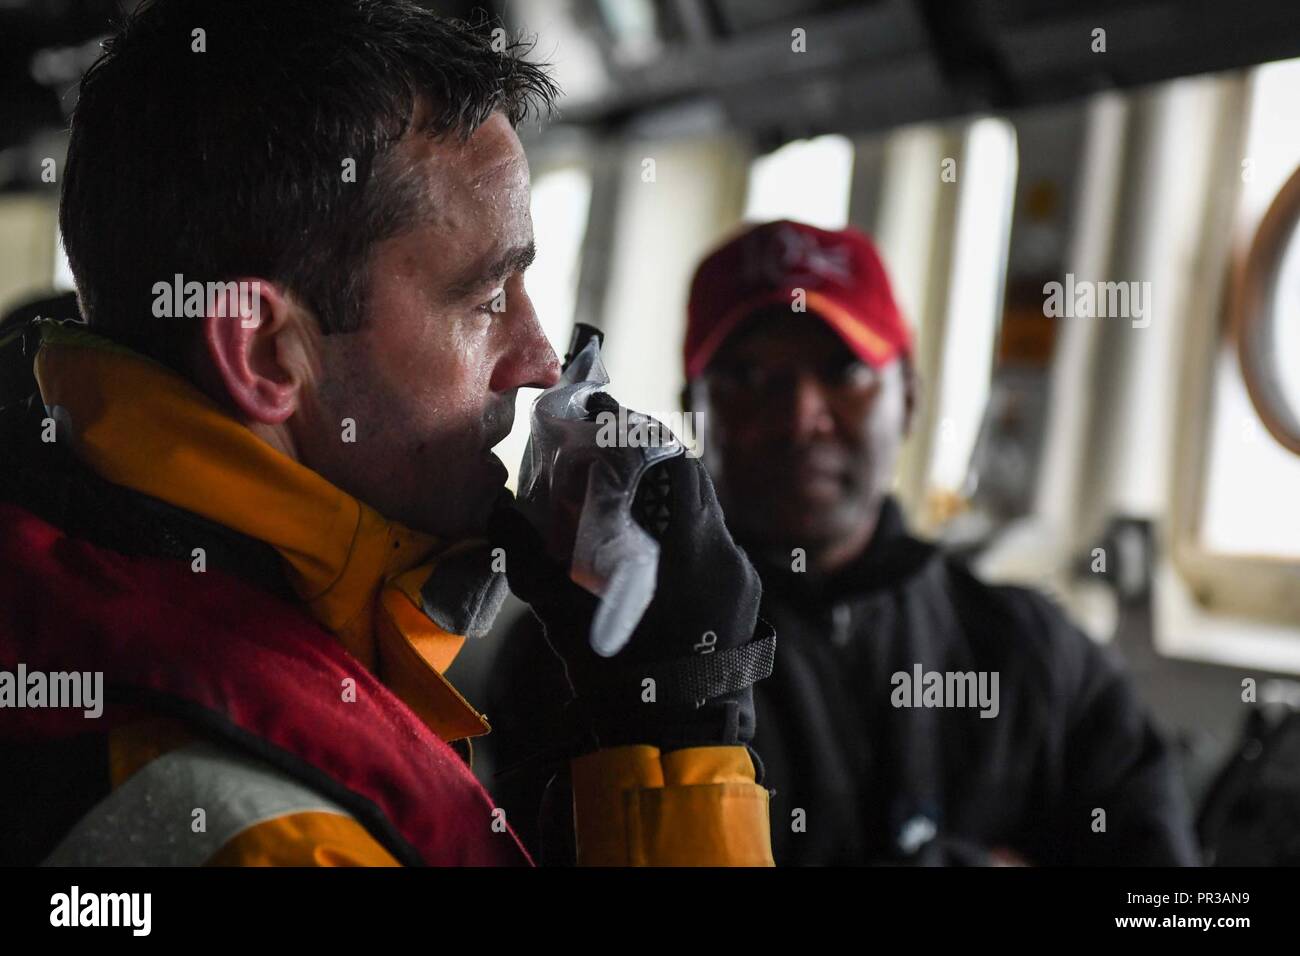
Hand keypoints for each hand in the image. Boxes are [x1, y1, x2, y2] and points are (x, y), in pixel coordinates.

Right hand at [490, 450, 772, 751]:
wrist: (671, 741)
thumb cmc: (616, 683)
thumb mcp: (565, 622)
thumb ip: (532, 564)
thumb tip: (497, 515)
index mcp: (687, 555)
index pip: (671, 465)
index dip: (633, 434)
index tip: (602, 413)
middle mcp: (724, 555)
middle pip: (689, 480)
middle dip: (645, 459)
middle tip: (604, 450)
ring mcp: (739, 574)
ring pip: (702, 510)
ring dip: (663, 495)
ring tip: (622, 495)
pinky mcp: (743, 593)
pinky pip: (711, 541)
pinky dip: (679, 529)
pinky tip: (646, 541)